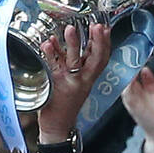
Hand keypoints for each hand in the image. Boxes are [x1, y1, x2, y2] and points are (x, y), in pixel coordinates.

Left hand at [37, 23, 111, 141]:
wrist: (58, 127)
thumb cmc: (65, 104)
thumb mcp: (77, 82)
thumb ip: (76, 63)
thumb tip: (72, 41)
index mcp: (89, 78)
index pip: (102, 58)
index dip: (106, 43)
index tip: (105, 27)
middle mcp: (83, 80)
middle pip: (95, 58)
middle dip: (98, 41)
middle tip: (97, 25)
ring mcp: (70, 83)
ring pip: (74, 61)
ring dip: (73, 44)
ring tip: (70, 29)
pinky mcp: (57, 86)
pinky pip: (54, 68)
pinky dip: (51, 55)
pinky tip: (47, 44)